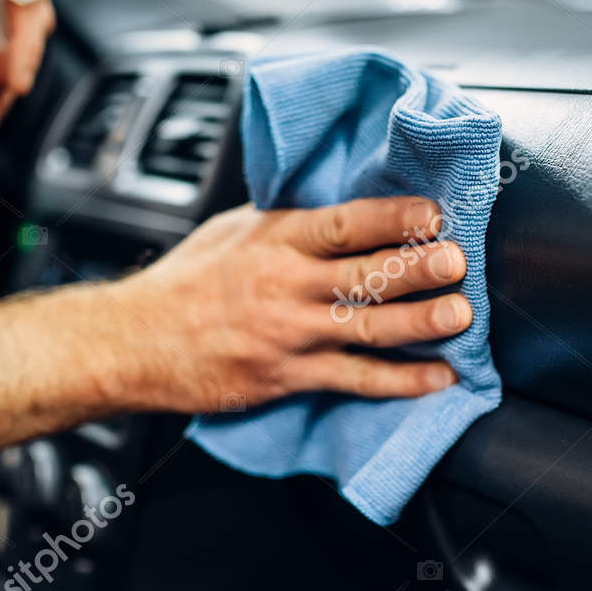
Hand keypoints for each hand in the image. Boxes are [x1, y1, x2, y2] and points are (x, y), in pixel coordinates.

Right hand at [111, 197, 473, 412]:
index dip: (393, 217)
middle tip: (457, 262)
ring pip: (366, 327)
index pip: (344, 222)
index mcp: (274, 238)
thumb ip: (286, 223)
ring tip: (460, 316)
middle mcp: (284, 284)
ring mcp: (287, 333)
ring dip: (419, 322)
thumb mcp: (231, 232)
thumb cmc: (183, 285)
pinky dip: (399, 381)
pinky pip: (352, 379)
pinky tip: (435, 379)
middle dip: (417, 268)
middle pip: (363, 274)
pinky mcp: (286, 376)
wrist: (131, 342)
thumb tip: (343, 209)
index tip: (433, 214)